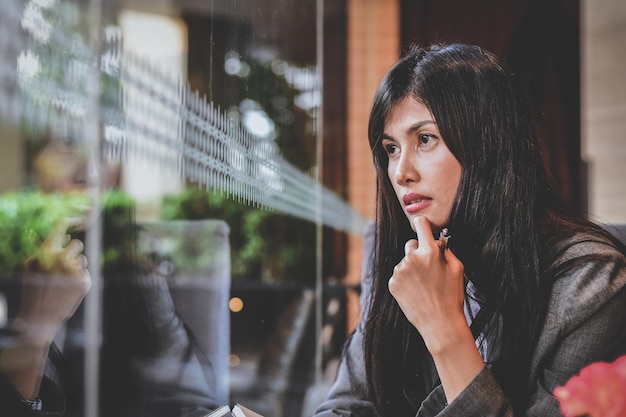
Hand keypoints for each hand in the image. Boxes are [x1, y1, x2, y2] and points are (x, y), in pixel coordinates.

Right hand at [16, 217, 90, 345]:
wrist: (39, 317)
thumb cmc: (34, 289)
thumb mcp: (33, 267)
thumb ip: (46, 250)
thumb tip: (67, 236)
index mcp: (46, 253)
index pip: (59, 229)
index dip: (67, 220)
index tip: (75, 216)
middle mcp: (61, 258)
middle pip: (78, 243)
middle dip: (72, 251)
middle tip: (64, 263)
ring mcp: (74, 270)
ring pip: (83, 259)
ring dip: (76, 266)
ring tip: (63, 280)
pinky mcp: (84, 281)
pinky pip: (85, 272)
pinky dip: (79, 278)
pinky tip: (69, 289)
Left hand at [389, 216, 483, 401]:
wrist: (440, 324)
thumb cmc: (452, 296)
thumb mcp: (458, 269)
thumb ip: (446, 250)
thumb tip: (437, 240)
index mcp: (429, 252)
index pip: (421, 224)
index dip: (423, 225)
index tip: (422, 227)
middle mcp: (411, 258)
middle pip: (410, 244)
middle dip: (418, 252)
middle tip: (429, 268)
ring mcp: (400, 271)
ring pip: (404, 262)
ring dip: (412, 268)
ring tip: (424, 285)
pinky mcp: (392, 283)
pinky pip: (398, 275)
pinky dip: (405, 280)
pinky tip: (416, 292)